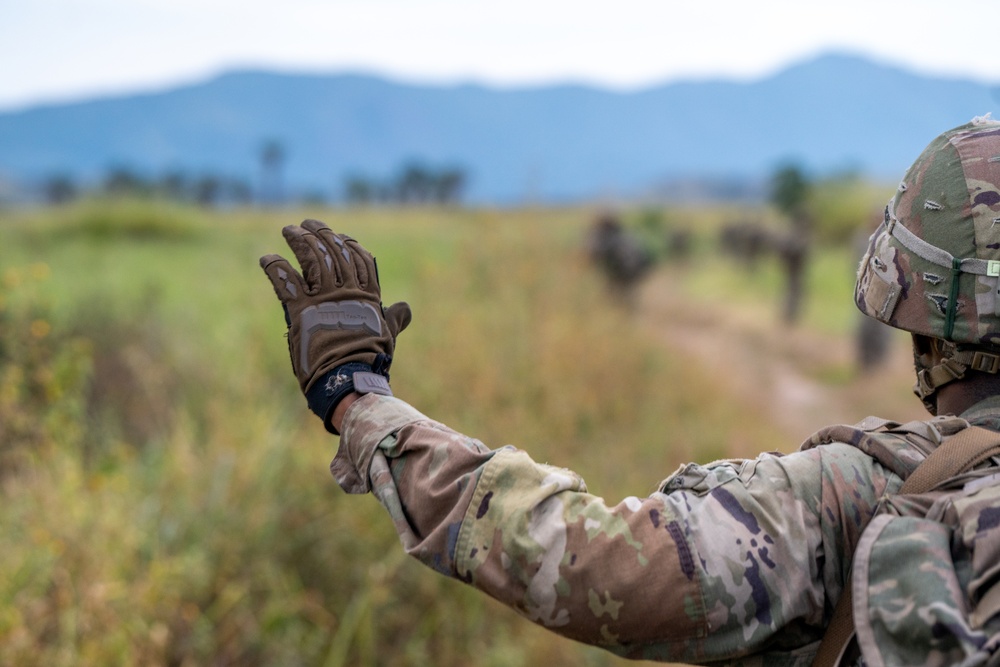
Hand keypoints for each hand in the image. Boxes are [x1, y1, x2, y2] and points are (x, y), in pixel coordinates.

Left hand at [260, 219, 410, 431]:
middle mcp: (346, 291)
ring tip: (289, 230)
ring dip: (299, 241)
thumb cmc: (371, 358)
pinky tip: (267, 258)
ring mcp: (324, 298)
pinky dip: (275, 267)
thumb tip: (405, 308)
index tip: (338, 234)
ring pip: (311, 259)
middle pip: (332, 252)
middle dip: (319, 233)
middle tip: (306, 223)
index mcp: (367, 294)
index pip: (358, 258)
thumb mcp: (387, 335)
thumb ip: (394, 318)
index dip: (347, 243)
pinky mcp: (301, 309)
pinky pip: (286, 281)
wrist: (349, 378)